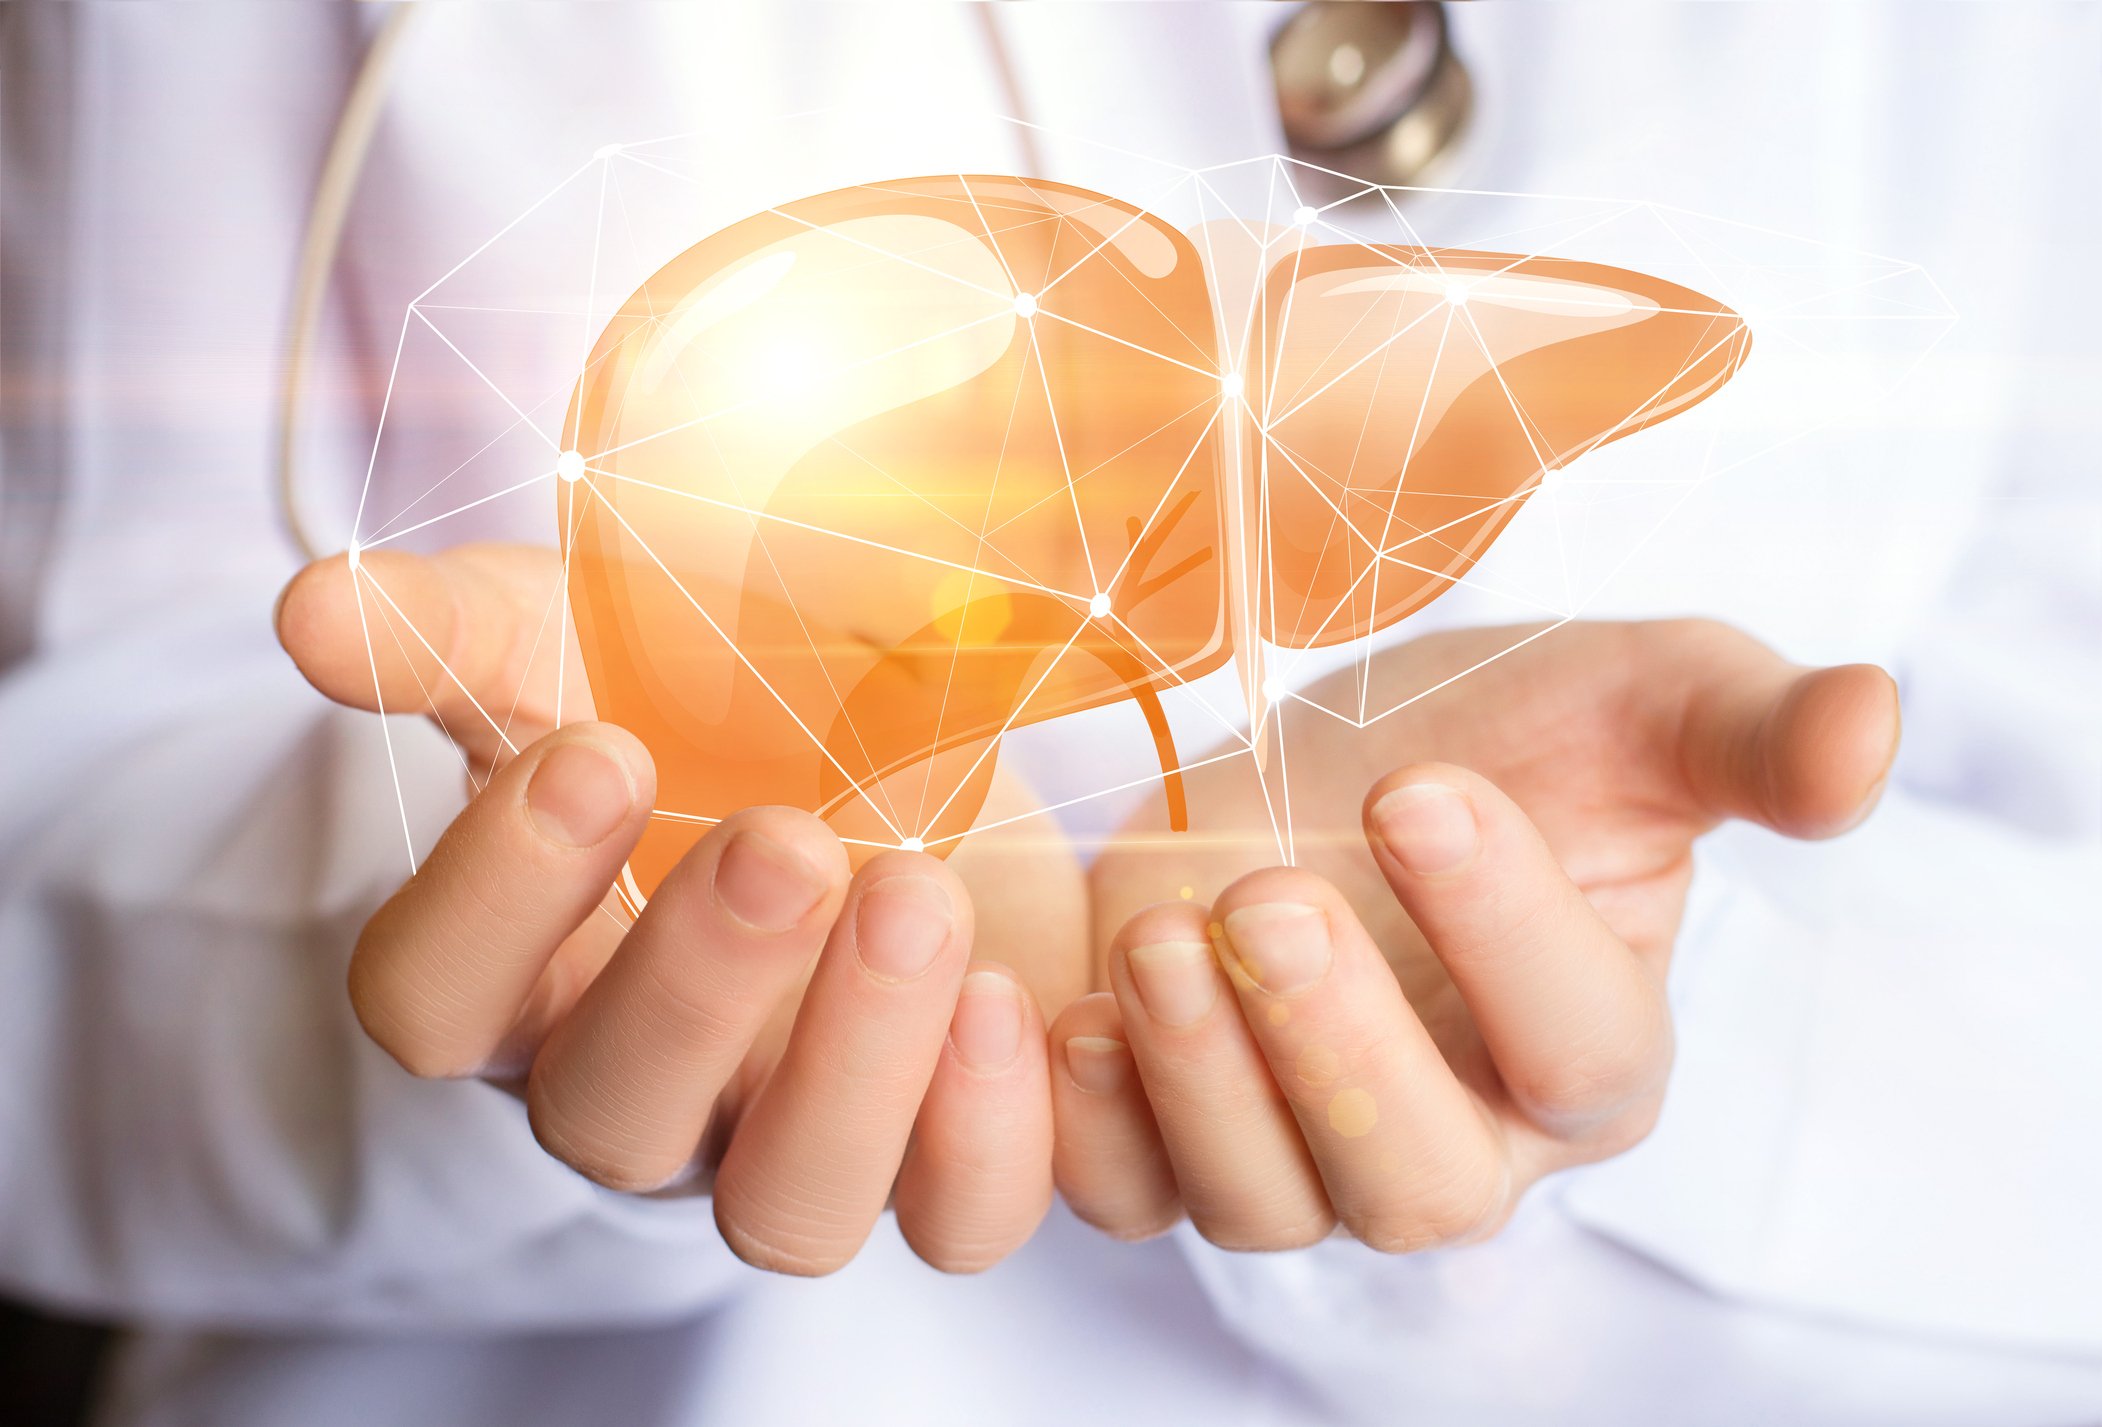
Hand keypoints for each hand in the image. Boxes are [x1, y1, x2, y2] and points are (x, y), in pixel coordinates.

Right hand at [277, 543, 1087, 1273]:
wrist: (901, 745)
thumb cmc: (713, 704)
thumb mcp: (587, 643)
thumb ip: (460, 633)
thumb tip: (315, 610)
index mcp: (530, 970)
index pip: (429, 1006)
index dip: (491, 900)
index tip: (599, 750)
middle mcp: (646, 1086)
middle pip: (610, 1119)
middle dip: (695, 982)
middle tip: (785, 834)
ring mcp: (794, 1135)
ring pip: (788, 1209)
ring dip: (855, 1065)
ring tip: (916, 892)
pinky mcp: (944, 1149)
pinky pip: (961, 1221)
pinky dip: (992, 1136)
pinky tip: (1016, 998)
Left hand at [1051, 620, 1898, 1250]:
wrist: (1301, 765)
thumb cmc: (1478, 738)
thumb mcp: (1626, 699)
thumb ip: (1746, 731)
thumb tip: (1875, 730)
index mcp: (1590, 1049)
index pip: (1579, 1048)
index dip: (1506, 933)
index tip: (1422, 788)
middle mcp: (1458, 1137)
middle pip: (1419, 1183)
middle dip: (1340, 1048)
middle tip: (1269, 897)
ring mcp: (1306, 1158)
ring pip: (1265, 1202)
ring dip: (1205, 1074)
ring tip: (1162, 931)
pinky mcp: (1174, 1145)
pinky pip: (1127, 1195)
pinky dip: (1089, 1124)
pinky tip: (1061, 1015)